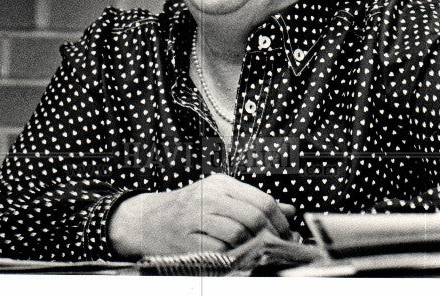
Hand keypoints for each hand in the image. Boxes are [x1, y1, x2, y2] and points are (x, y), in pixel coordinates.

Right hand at [107, 173, 295, 257]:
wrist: (148, 220)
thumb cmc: (190, 209)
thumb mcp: (221, 197)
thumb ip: (254, 202)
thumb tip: (291, 211)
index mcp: (221, 183)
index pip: (262, 200)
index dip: (280, 221)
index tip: (287, 235)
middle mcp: (209, 195)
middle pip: (253, 217)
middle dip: (270, 236)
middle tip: (274, 248)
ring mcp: (196, 217)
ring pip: (239, 234)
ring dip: (250, 247)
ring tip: (250, 251)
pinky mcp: (187, 240)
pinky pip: (220, 251)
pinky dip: (231, 256)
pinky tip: (231, 256)